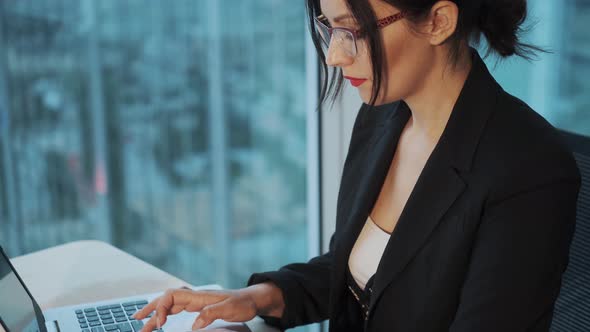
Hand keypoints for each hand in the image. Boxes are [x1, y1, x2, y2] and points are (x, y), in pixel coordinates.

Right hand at [133, 288, 257, 331]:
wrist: (253, 299)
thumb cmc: (244, 303)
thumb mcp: (230, 309)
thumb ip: (211, 314)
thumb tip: (194, 324)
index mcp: (199, 296)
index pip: (172, 296)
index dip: (162, 308)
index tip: (159, 323)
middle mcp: (195, 296)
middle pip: (167, 299)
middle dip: (151, 308)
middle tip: (137, 320)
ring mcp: (196, 301)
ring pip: (170, 304)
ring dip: (156, 311)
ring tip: (143, 322)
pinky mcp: (199, 306)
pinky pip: (178, 308)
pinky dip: (166, 312)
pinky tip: (162, 319)